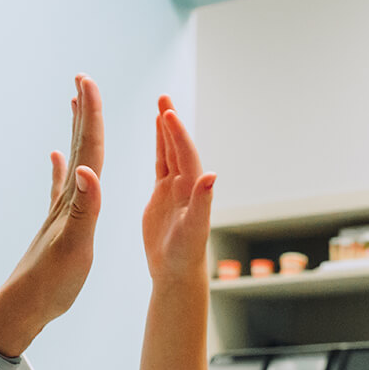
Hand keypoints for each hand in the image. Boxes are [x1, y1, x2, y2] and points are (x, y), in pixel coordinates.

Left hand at [0, 74, 103, 356]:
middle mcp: (67, 198)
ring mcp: (60, 210)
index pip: (88, 149)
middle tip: (83, 78)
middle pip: (79, 146)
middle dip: (85, 112)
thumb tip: (89, 170)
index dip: (92, 114)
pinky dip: (60, 168)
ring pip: (72, 159)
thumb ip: (86, 208)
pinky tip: (54, 157)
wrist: (24, 308)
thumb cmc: (51, 283)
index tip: (88, 80)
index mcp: (76, 200)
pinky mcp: (58, 226)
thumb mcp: (75, 246)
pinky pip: (62, 187)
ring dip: (77, 132)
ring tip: (76, 104)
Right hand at [142, 95, 215, 283]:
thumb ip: (203, 202)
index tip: (168, 112)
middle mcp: (186, 185)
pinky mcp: (162, 196)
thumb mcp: (194, 230)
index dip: (177, 134)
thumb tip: (212, 175)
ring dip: (166, 130)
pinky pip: (161, 165)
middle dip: (171, 123)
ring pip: (170, 153)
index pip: (185, 155)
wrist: (176, 271)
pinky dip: (159, 147)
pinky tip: (156, 134)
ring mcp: (174, 189)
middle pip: (178, 147)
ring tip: (161, 107)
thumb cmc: (186, 254)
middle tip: (163, 97)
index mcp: (192, 190)